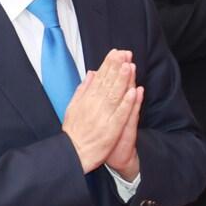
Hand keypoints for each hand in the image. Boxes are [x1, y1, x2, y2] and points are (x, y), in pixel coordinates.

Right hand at [62, 49, 138, 173]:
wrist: (73, 152)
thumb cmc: (74, 131)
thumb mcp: (72, 107)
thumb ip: (82, 90)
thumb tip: (91, 74)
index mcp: (86, 99)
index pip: (99, 78)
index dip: (108, 65)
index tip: (115, 53)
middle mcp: (94, 105)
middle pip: (107, 83)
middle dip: (116, 67)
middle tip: (125, 53)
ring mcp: (103, 117)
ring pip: (115, 95)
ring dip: (122, 80)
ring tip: (129, 66)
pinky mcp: (111, 129)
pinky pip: (120, 114)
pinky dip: (127, 102)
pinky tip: (133, 91)